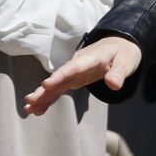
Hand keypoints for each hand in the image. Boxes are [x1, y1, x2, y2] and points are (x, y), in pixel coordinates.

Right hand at [23, 36, 141, 116]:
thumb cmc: (123, 53)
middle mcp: (77, 65)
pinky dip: (49, 99)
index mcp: (90, 59)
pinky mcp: (74, 79)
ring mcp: (74, 72)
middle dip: (44, 89)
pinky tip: (38, 110)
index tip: (46, 84)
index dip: (59, 76)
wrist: (120, 45)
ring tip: (28, 109)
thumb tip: (113, 85)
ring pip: (55, 85)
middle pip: (59, 78)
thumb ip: (119, 74)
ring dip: (42, 96)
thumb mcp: (126, 62)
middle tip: (30, 100)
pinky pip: (59, 89)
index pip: (73, 68)